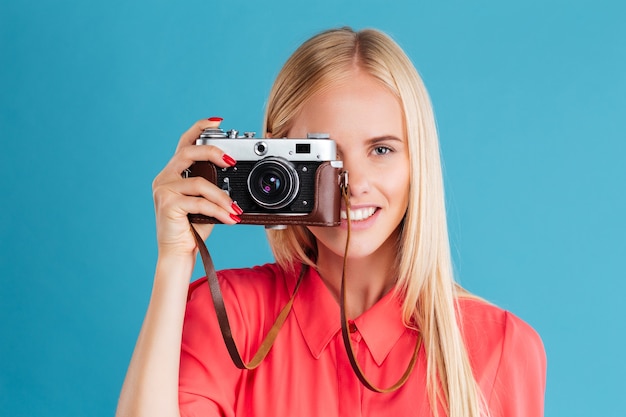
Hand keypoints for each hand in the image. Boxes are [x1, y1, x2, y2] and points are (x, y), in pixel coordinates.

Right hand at [152, 118, 241, 257]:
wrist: (178, 254)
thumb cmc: (193, 229)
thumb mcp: (205, 202)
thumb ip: (213, 186)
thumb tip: (234, 176)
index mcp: (173, 174)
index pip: (184, 143)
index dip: (199, 128)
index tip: (217, 121)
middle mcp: (164, 178)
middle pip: (187, 153)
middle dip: (212, 152)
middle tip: (231, 160)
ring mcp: (163, 190)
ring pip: (199, 182)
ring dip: (222, 196)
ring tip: (235, 209)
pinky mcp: (167, 204)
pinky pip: (199, 201)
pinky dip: (218, 209)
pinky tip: (230, 218)